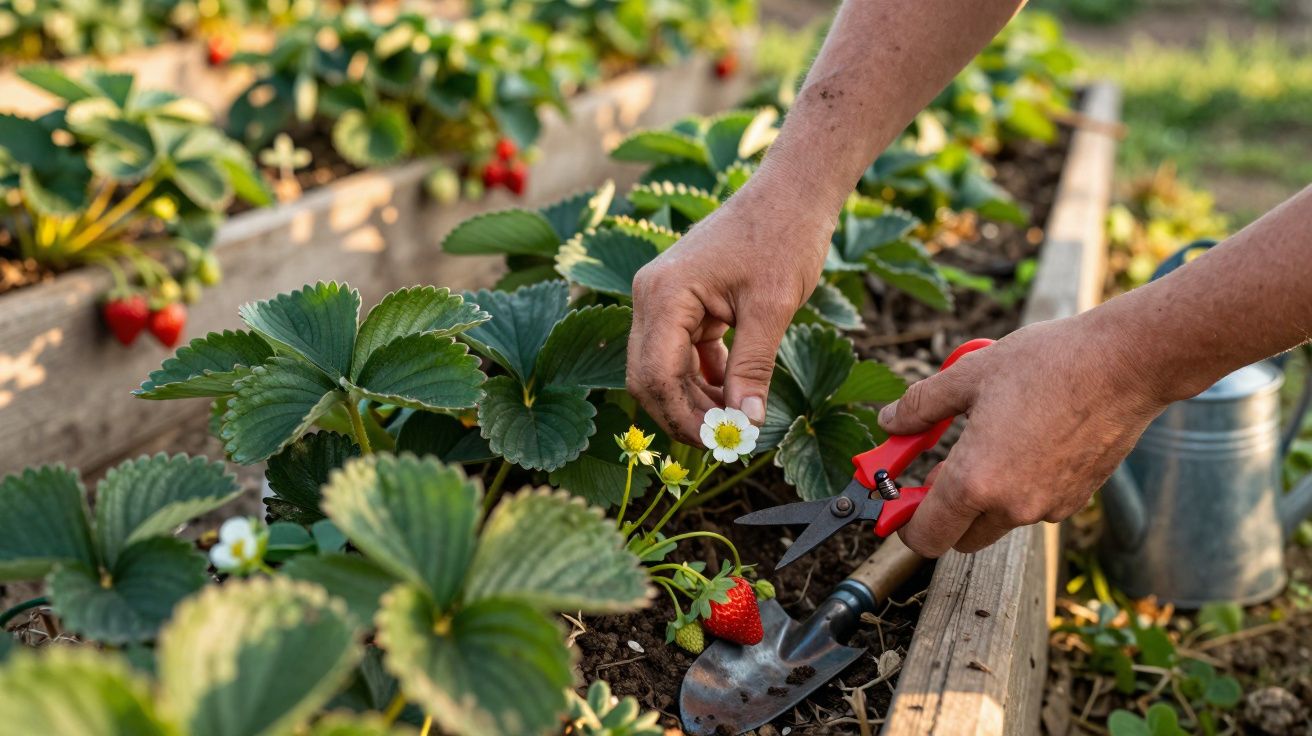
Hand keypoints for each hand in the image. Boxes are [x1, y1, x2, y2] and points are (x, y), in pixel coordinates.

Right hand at [627, 182, 832, 442]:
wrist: (791, 192)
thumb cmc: (783, 236)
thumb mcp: (773, 308)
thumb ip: (753, 368)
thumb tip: (745, 423)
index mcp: (664, 294)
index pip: (654, 375)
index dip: (681, 417)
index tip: (719, 442)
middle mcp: (651, 296)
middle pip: (648, 377)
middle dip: (682, 413)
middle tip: (724, 441)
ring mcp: (663, 299)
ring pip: (663, 369)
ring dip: (693, 399)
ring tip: (735, 420)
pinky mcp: (682, 302)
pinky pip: (681, 352)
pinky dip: (703, 377)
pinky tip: (733, 395)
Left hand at [878, 314, 1168, 557]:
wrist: (1127, 364)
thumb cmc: (1048, 363)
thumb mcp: (968, 375)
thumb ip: (920, 406)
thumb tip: (890, 422)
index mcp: (976, 481)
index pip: (926, 537)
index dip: (905, 525)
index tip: (899, 501)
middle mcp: (1012, 507)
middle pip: (960, 538)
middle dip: (943, 514)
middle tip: (938, 471)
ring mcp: (1048, 508)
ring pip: (998, 522)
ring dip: (983, 499)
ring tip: (988, 440)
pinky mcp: (1077, 500)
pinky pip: (1033, 507)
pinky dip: (1019, 488)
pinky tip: (1026, 442)